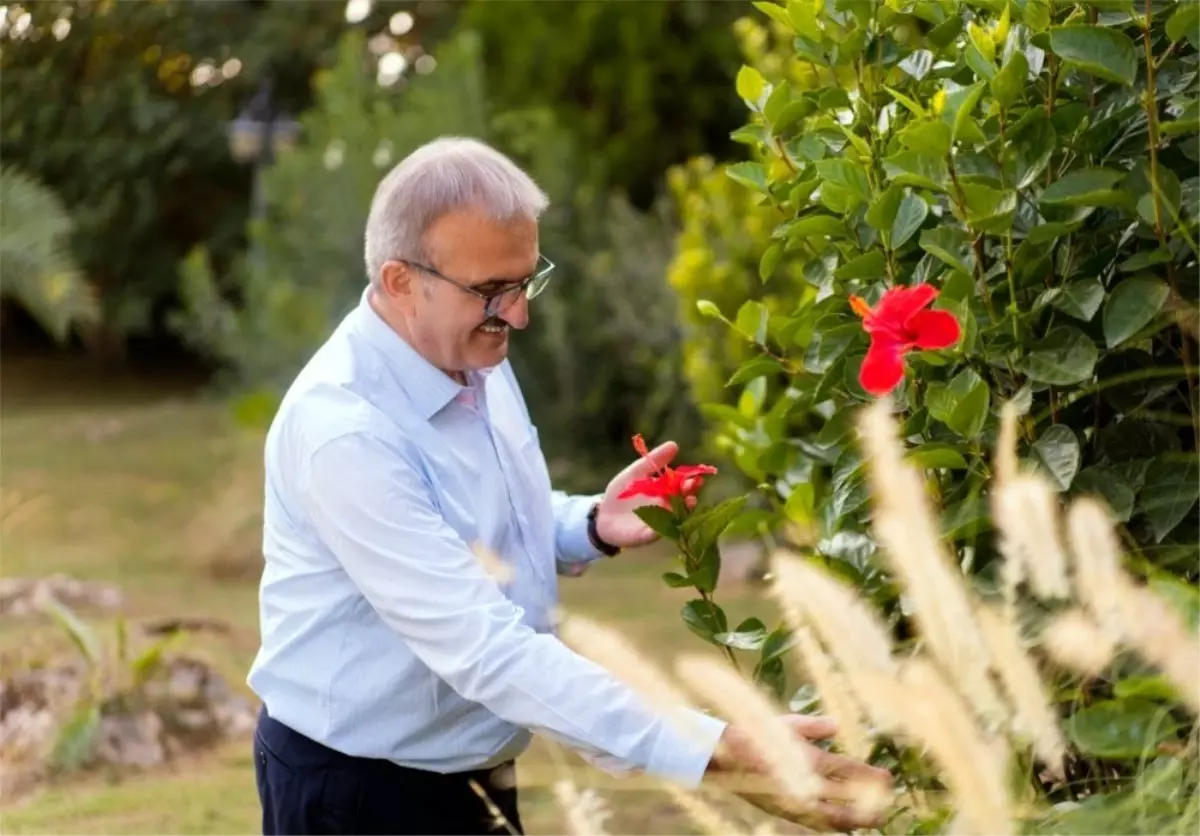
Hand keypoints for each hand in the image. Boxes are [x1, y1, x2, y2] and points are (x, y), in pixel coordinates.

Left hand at [593, 440, 698, 548]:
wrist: (602, 514)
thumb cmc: (621, 493)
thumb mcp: (635, 472)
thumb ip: (653, 460)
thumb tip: (674, 444)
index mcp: (665, 493)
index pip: (683, 488)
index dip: (691, 482)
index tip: (696, 477)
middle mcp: (666, 510)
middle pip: (684, 504)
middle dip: (690, 495)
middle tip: (692, 488)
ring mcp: (658, 524)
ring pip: (674, 520)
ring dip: (682, 512)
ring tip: (686, 502)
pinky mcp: (645, 536)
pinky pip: (654, 534)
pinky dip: (659, 529)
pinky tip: (662, 521)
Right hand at [705, 715, 893, 831]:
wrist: (723, 755)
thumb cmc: (757, 733)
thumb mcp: (787, 722)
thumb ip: (814, 726)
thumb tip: (837, 726)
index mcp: (807, 757)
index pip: (848, 770)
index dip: (871, 776)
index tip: (889, 777)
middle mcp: (804, 782)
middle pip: (846, 799)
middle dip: (871, 802)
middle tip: (888, 802)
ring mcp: (794, 801)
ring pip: (833, 818)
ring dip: (856, 819)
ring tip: (873, 818)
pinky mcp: (784, 811)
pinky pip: (814, 822)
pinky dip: (832, 824)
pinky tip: (843, 824)